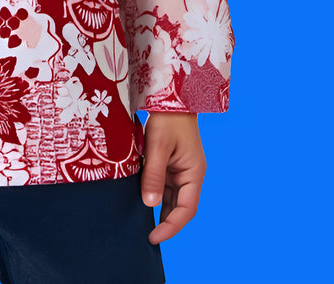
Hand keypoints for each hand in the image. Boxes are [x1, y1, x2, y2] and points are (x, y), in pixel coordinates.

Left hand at [140, 112, 205, 243]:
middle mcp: (189, 174)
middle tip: (144, 235)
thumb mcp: (158, 146)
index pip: (186, 209)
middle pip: (179, 206)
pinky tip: (139, 200)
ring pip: (169, 196)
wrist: (168, 95)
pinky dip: (153, 193)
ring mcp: (179, 169)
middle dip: (164, 221)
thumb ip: (153, 175)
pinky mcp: (169, 163)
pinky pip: (162, 184)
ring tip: (140, 222)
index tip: (154, 237)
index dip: (171, 226)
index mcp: (194, 173)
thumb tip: (149, 204)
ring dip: (157, 208)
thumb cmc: (168, 118)